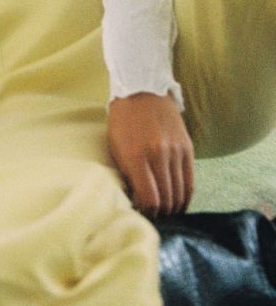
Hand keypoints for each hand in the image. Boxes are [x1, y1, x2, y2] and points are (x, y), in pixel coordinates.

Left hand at [107, 92, 194, 217]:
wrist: (141, 88)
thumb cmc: (122, 120)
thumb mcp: (115, 147)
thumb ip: (126, 174)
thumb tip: (136, 201)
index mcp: (136, 156)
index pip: (149, 198)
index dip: (147, 212)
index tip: (143, 214)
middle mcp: (158, 155)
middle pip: (166, 198)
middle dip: (161, 213)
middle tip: (155, 217)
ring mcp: (175, 150)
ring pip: (180, 192)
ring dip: (174, 207)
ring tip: (167, 212)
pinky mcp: (187, 147)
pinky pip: (190, 180)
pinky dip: (186, 196)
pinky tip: (180, 203)